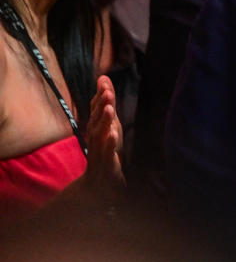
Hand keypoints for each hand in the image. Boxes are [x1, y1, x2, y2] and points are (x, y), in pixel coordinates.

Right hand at [83, 75, 124, 193]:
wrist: (98, 184)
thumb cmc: (105, 150)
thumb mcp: (109, 124)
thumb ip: (106, 103)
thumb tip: (103, 78)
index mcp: (96, 127)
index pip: (97, 109)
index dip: (100, 96)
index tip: (104, 81)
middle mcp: (95, 137)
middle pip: (97, 119)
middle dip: (102, 105)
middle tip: (107, 92)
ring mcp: (99, 150)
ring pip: (100, 134)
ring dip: (104, 121)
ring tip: (110, 109)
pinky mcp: (105, 163)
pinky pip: (107, 153)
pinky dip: (109, 143)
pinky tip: (113, 135)